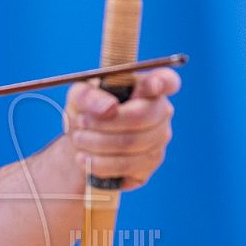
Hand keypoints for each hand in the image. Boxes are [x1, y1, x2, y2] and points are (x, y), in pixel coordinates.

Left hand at [63, 66, 179, 189]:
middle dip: (106, 122)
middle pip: (143, 116)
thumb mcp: (78, 98)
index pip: (167, 81)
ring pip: (131, 143)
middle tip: (81, 122)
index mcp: (146, 86)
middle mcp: (160, 111)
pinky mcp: (150, 165)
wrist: (81, 147)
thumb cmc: (85, 114)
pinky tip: (86, 158)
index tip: (152, 85)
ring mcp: (159, 139)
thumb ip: (89, 96)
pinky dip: (100, 163)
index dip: (163, 82)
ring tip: (79, 139)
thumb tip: (110, 108)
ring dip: (97, 142)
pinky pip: (126, 165)